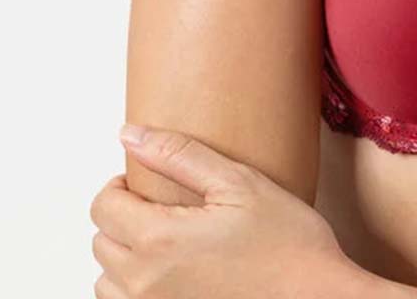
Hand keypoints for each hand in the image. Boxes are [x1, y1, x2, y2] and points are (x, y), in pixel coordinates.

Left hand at [89, 123, 375, 298]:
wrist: (315, 298)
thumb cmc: (287, 244)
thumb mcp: (239, 182)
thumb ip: (179, 155)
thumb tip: (131, 134)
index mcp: (158, 239)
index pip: (103, 206)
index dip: (119, 184)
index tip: (144, 180)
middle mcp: (145, 282)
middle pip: (101, 241)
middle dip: (124, 216)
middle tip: (165, 205)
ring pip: (108, 280)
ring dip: (125, 256)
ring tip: (169, 240)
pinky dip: (137, 287)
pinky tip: (174, 271)